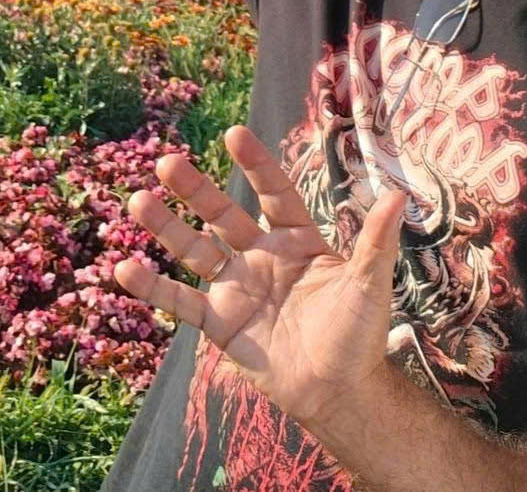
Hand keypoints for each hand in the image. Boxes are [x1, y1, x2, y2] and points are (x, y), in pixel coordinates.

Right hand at [113, 124, 404, 430]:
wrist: (338, 392)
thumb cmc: (359, 335)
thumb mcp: (368, 284)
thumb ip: (375, 241)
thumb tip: (401, 194)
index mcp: (298, 239)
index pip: (274, 193)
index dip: (255, 166)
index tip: (233, 134)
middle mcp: (262, 256)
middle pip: (223, 214)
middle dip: (196, 189)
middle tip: (168, 160)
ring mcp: (237, 287)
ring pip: (195, 250)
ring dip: (166, 227)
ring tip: (137, 200)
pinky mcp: (219, 323)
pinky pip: (182, 301)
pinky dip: (154, 287)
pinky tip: (124, 267)